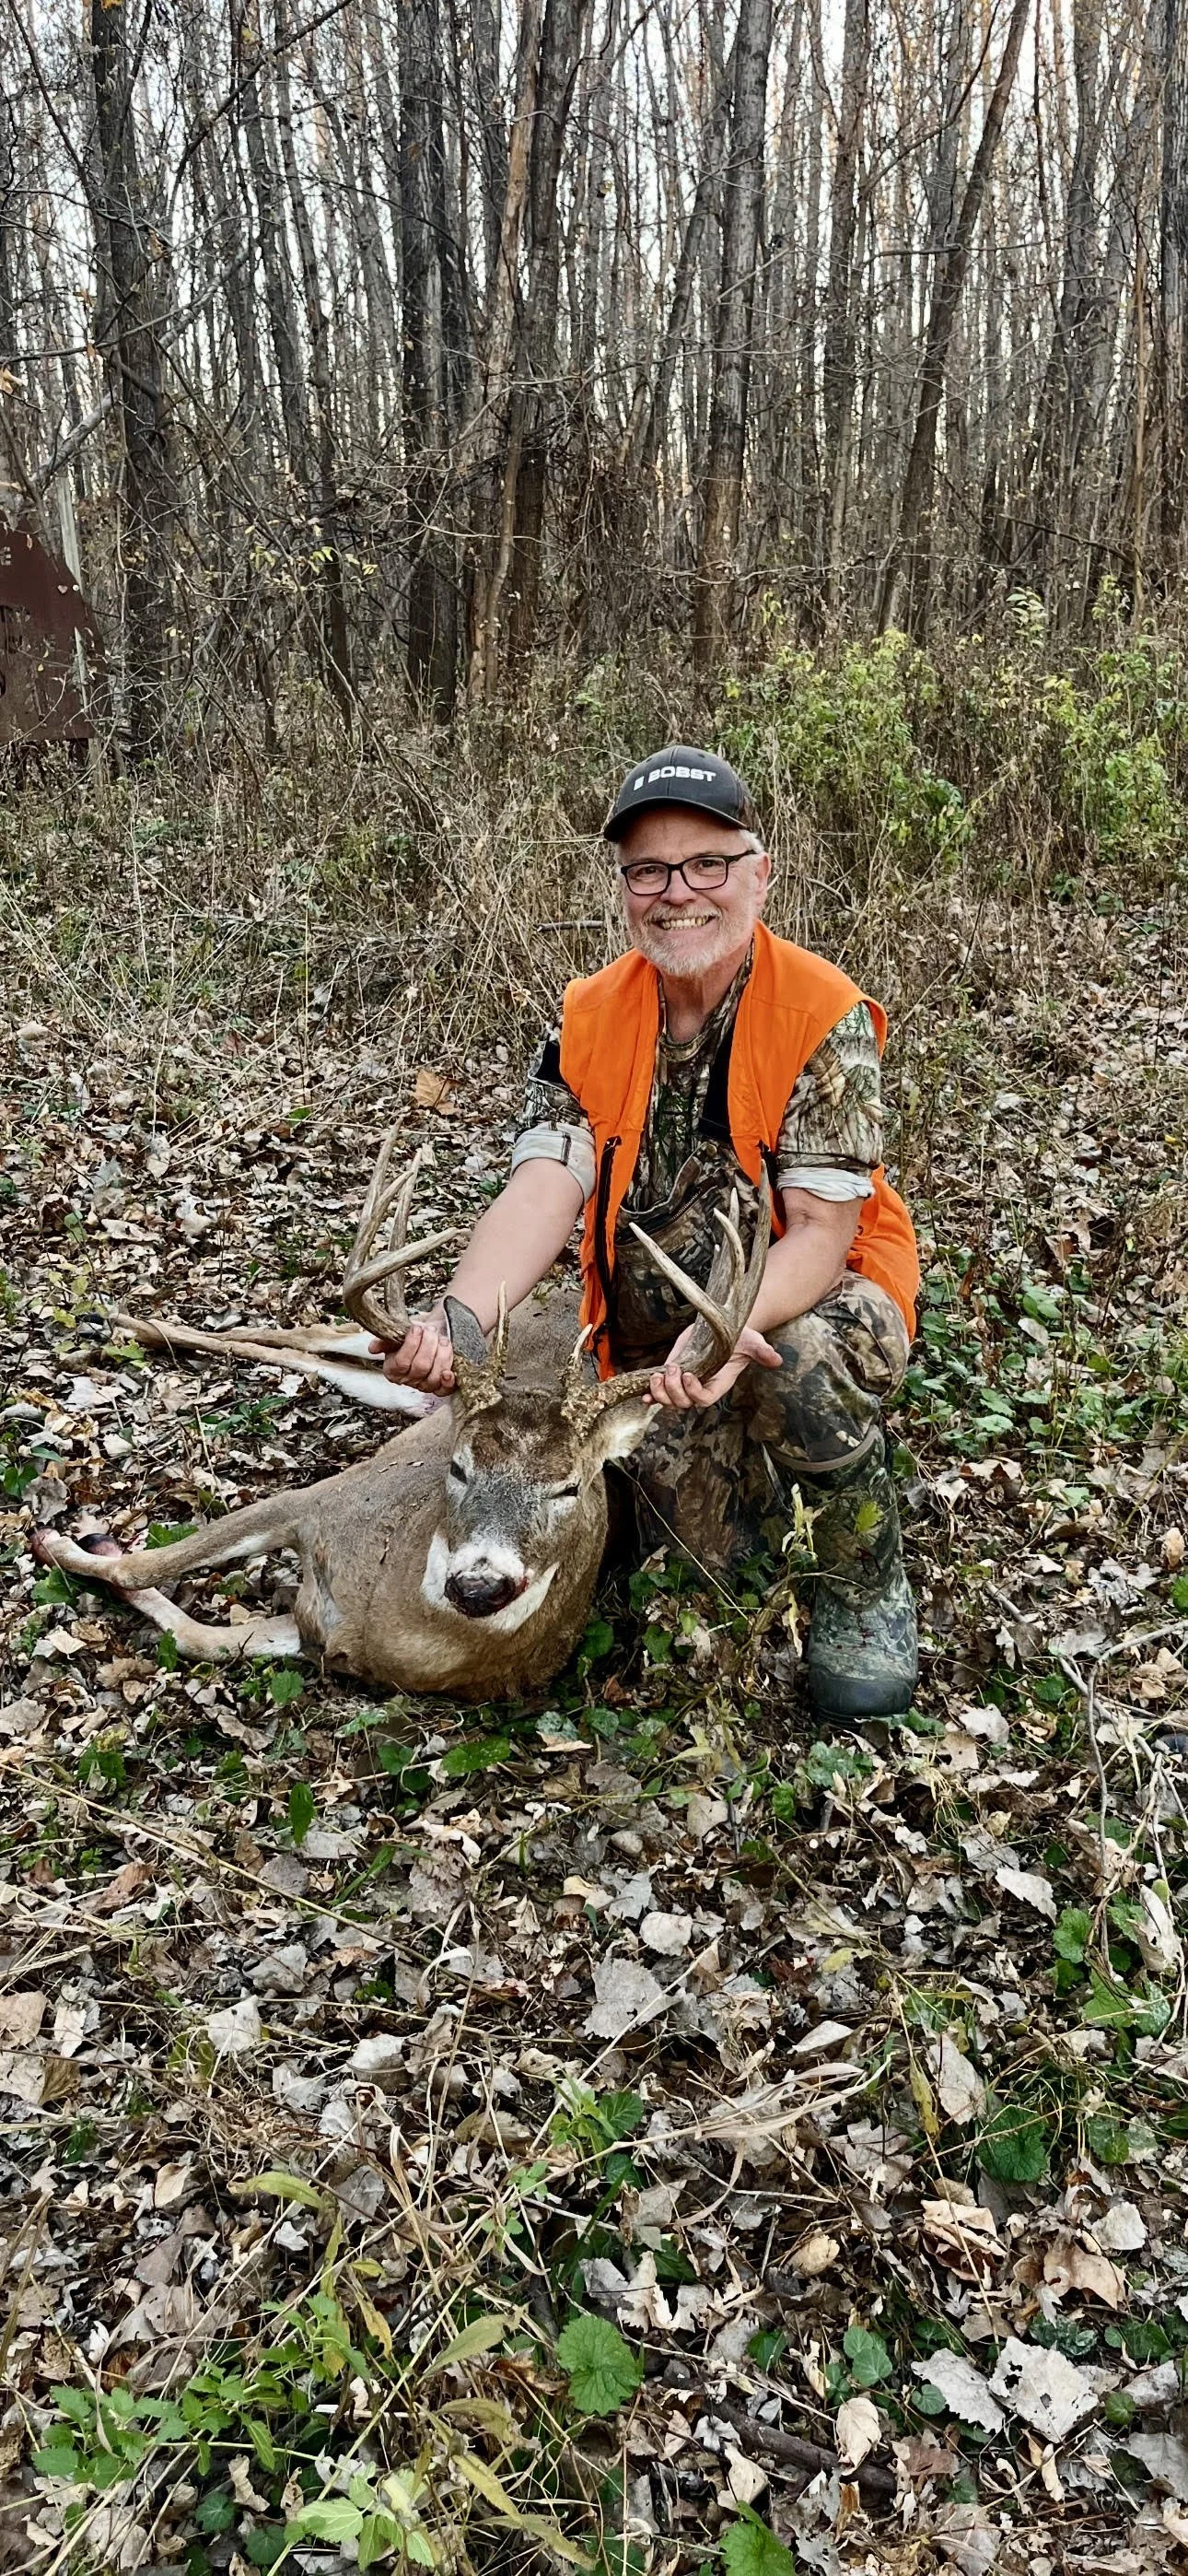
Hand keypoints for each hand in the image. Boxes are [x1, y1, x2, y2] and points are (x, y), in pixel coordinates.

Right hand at [370, 1303, 455, 1392]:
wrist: (430, 1337)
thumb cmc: (413, 1336)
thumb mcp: (396, 1335)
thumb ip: (384, 1340)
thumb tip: (372, 1349)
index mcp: (393, 1370)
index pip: (402, 1362)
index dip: (412, 1344)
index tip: (417, 1328)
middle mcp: (408, 1381)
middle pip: (420, 1367)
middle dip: (429, 1345)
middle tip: (431, 1330)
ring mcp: (425, 1386)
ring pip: (434, 1376)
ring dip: (442, 1355)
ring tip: (442, 1340)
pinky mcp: (440, 1388)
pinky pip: (444, 1390)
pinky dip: (448, 1381)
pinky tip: (449, 1372)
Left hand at [645, 1320, 781, 1411]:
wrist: (725, 1329)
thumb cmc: (741, 1339)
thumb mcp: (753, 1343)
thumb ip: (762, 1352)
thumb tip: (776, 1359)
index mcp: (717, 1385)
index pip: (703, 1399)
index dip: (693, 1392)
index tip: (689, 1374)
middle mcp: (700, 1387)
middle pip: (683, 1403)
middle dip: (673, 1391)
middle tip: (671, 1370)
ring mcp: (685, 1382)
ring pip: (669, 1400)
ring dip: (659, 1392)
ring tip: (657, 1376)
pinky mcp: (674, 1373)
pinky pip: (660, 1391)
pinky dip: (650, 1395)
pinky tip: (643, 1394)